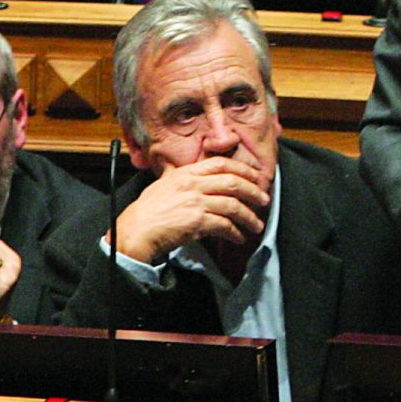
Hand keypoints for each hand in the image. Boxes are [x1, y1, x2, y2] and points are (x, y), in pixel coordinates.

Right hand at [112, 156, 268, 264]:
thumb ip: (182, 178)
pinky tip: (239, 237)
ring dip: (249, 216)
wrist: (136, 230)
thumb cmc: (147, 210)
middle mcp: (193, 184)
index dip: (242, 169)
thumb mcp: (164, 184)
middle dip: (253, 191)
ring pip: (233, 205)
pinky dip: (235, 233)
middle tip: (264, 200)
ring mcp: (195, 202)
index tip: (255, 177)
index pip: (221, 163)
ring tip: (256, 225)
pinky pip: (224, 226)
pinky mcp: (197, 222)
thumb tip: (198, 176)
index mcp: (186, 172)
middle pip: (233, 182)